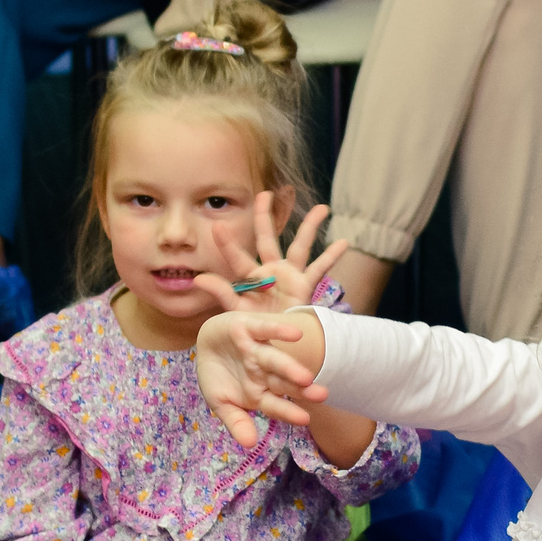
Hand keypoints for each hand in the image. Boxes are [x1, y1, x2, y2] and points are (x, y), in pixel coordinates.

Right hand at [193, 308, 328, 448]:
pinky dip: (278, 330)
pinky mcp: (247, 328)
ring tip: (305, 377)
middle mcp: (263, 372)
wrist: (205, 343)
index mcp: (260, 392)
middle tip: (321, 395)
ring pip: (275, 359)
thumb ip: (236, 422)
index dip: (288, 412)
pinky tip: (295, 334)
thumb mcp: (220, 402)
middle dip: (300, 389)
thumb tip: (250, 444)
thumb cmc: (218, 376)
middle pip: (283, 382)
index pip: (276, 405)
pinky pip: (265, 329)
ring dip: (289, 367)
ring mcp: (256, 351)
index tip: (304, 419)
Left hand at [194, 191, 348, 316]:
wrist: (276, 346)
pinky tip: (343, 242)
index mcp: (249, 279)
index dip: (227, 243)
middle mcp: (269, 272)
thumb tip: (198, 279)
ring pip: (300, 246)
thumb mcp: (237, 312)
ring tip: (322, 208)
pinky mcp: (304, 286)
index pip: (236, 257)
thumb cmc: (255, 330)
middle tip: (265, 194)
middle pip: (266, 238)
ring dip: (310, 227)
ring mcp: (289, 276)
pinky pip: (320, 268)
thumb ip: (222, 293)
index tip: (217, 226)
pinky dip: (332, 256)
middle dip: (264, 217)